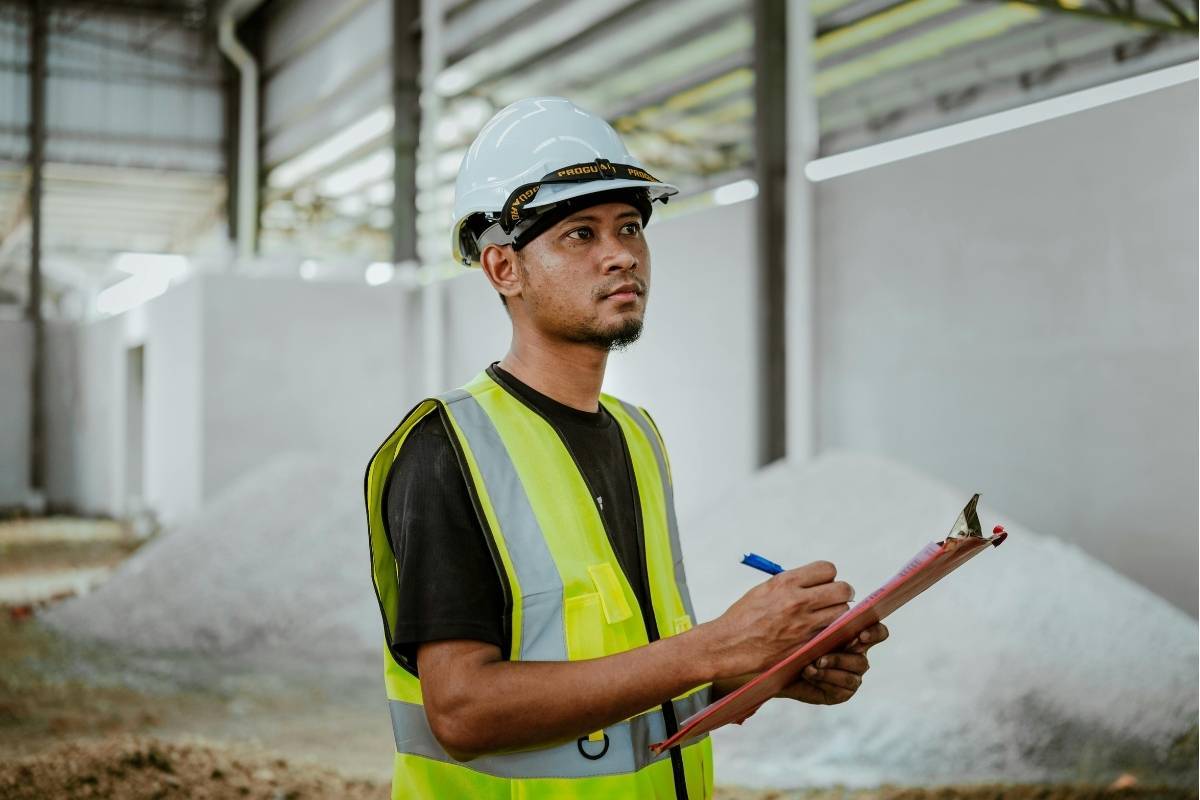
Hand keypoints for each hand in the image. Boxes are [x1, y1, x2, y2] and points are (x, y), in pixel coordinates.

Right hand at [700, 561, 853, 678]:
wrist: (730, 644)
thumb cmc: (744, 617)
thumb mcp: (764, 589)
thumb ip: (791, 584)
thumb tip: (813, 581)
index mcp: (786, 582)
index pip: (827, 569)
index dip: (828, 576)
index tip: (824, 583)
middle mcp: (798, 601)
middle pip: (843, 590)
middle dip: (841, 593)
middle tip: (833, 599)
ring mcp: (804, 624)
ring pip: (842, 612)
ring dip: (838, 614)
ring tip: (826, 617)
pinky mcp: (806, 644)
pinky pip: (832, 633)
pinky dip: (830, 632)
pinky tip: (819, 632)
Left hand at [777, 622, 888, 704]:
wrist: (779, 664)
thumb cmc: (795, 639)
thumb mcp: (808, 626)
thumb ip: (823, 620)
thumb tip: (830, 611)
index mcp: (854, 636)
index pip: (876, 632)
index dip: (875, 633)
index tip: (861, 634)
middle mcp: (856, 656)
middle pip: (863, 659)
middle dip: (841, 659)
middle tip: (821, 658)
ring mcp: (850, 676)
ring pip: (851, 676)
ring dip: (830, 670)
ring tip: (810, 666)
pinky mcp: (841, 692)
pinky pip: (840, 688)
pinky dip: (823, 680)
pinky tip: (808, 674)